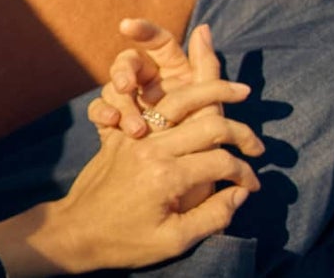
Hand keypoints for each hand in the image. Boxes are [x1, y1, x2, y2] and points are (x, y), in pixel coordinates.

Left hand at [0, 102, 267, 276]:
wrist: (74, 231)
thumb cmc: (124, 242)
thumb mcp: (174, 240)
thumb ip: (214, 216)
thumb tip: (240, 194)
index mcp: (166, 176)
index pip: (222, 163)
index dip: (245, 176)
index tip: (252, 188)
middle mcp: (150, 149)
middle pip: (209, 124)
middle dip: (241, 133)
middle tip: (259, 147)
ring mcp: (133, 137)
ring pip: (181, 101)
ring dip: (213, 92)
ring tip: (239, 91)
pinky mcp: (119, 134)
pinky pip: (150, 105)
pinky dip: (176, 95)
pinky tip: (195, 95)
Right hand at [89, 21, 224, 137]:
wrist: (184, 187)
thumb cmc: (204, 148)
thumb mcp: (209, 107)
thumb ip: (207, 68)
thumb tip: (203, 28)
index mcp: (176, 75)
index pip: (159, 42)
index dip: (143, 30)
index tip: (126, 26)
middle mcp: (152, 85)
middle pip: (129, 62)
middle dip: (123, 71)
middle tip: (125, 86)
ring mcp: (131, 104)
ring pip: (113, 85)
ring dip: (120, 102)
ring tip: (135, 128)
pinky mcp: (115, 122)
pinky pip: (100, 108)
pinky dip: (103, 113)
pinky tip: (112, 123)